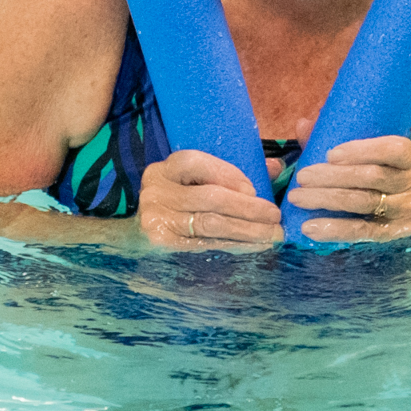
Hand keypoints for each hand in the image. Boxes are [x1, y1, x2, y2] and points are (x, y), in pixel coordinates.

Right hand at [133, 149, 282, 251]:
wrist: (135, 241)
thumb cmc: (175, 206)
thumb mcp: (193, 183)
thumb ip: (231, 173)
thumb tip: (276, 167)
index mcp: (164, 169)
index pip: (197, 163)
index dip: (229, 174)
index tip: (254, 190)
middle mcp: (156, 192)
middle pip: (210, 197)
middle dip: (248, 208)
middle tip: (275, 217)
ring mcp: (157, 220)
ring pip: (210, 223)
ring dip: (247, 230)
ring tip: (272, 236)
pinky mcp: (162, 246)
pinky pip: (206, 245)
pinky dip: (234, 246)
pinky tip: (254, 247)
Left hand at [283, 134, 410, 243]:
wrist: (396, 207)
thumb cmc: (376, 170)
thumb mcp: (365, 152)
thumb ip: (336, 136)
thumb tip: (303, 125)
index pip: (395, 149)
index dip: (363, 151)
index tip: (330, 154)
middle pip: (375, 177)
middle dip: (334, 176)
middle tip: (303, 176)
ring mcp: (409, 212)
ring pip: (365, 203)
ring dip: (327, 200)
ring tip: (298, 197)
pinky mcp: (395, 234)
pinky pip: (363, 232)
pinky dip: (335, 229)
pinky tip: (310, 227)